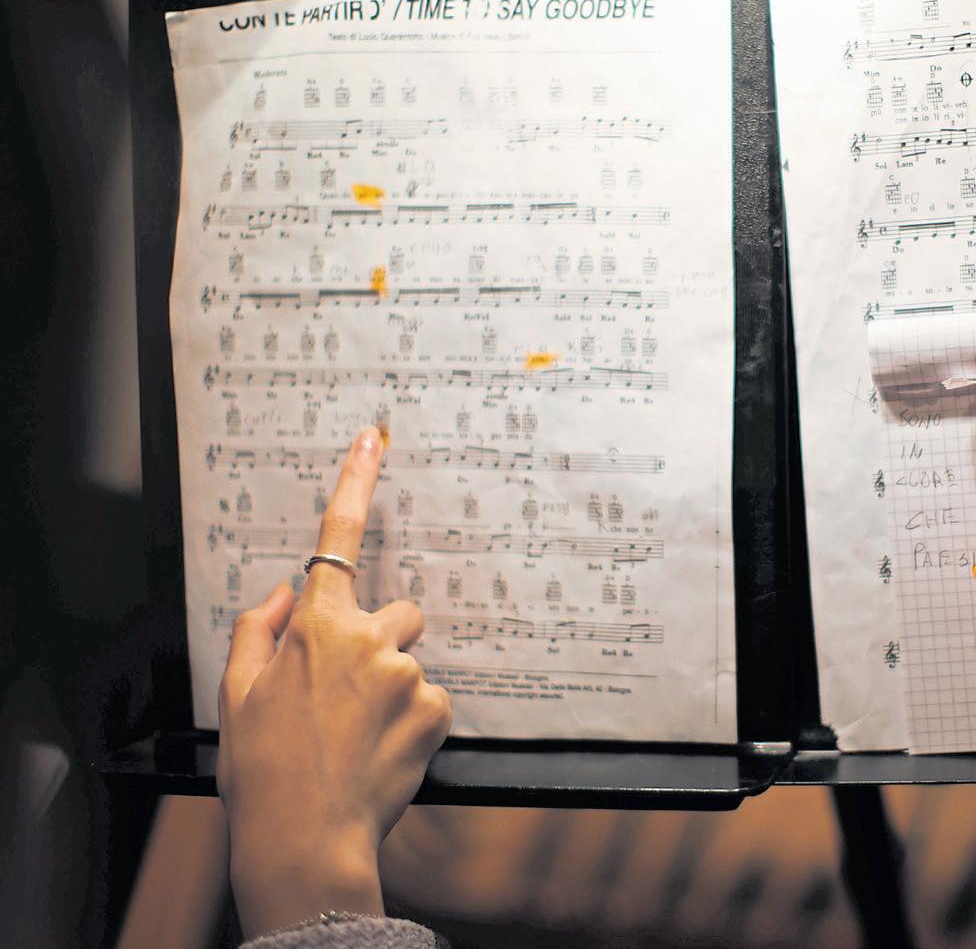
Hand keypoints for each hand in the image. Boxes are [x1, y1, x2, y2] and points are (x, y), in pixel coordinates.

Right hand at [217, 426, 452, 936]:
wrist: (303, 838)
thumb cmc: (262, 770)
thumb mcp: (236, 695)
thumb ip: (258, 631)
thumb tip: (283, 593)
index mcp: (315, 627)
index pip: (337, 538)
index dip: (356, 482)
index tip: (373, 438)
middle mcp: (368, 638)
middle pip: (397, 613)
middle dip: (380, 640)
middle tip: (347, 696)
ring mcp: (407, 672)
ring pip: (413, 660)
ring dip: (394, 684)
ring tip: (359, 735)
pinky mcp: (437, 708)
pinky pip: (431, 700)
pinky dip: (412, 721)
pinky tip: (382, 751)